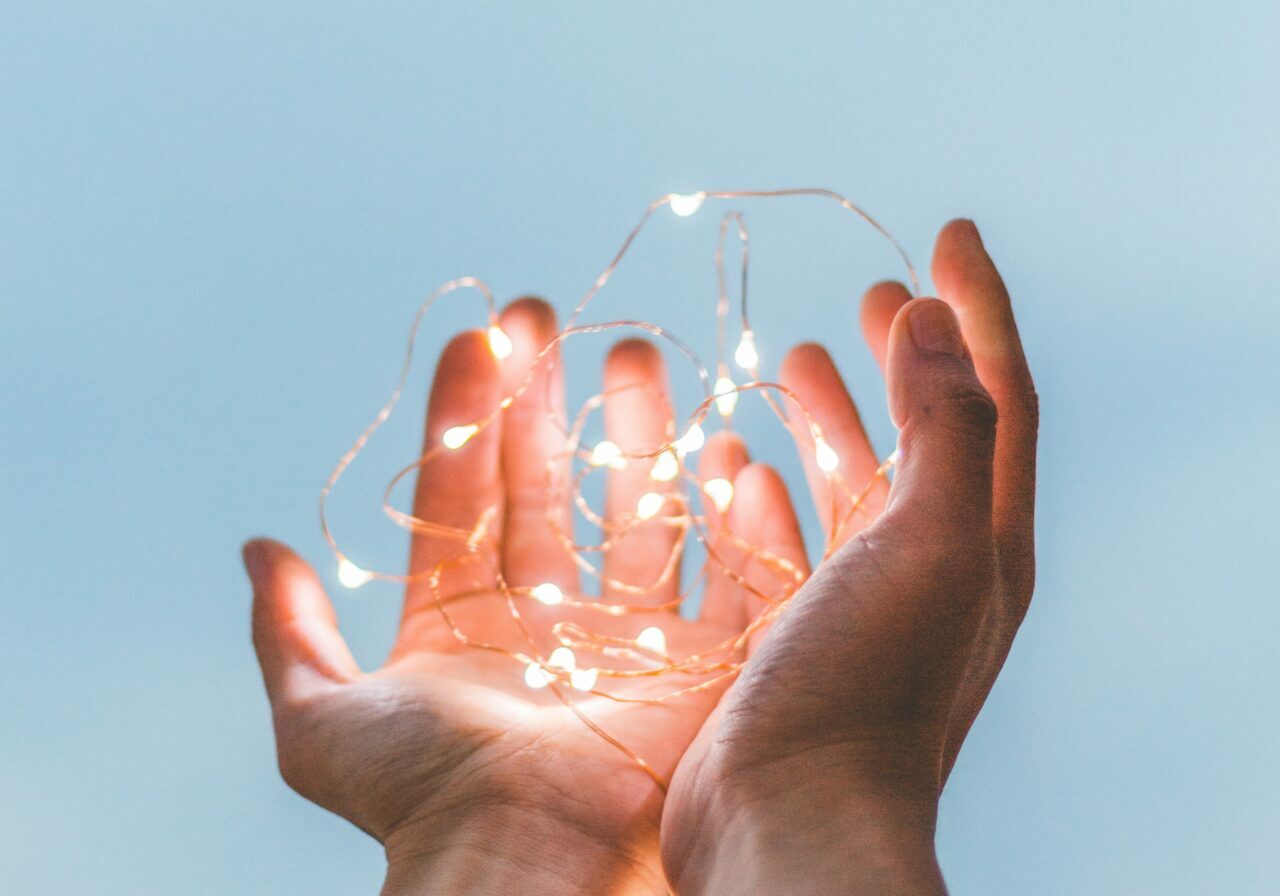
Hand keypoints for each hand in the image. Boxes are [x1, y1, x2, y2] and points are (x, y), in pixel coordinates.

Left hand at [245, 299, 810, 893]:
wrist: (527, 862)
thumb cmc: (426, 799)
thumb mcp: (320, 722)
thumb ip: (288, 634)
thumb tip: (258, 549)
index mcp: (465, 627)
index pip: (466, 494)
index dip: (469, 415)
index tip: (479, 338)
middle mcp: (548, 626)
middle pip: (549, 488)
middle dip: (547, 402)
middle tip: (546, 319)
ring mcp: (627, 641)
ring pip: (635, 515)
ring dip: (634, 437)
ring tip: (632, 356)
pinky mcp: (703, 666)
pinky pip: (728, 578)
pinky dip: (733, 520)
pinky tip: (725, 451)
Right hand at [661, 220, 1038, 894]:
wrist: (795, 824)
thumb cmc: (866, 686)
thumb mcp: (933, 542)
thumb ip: (947, 424)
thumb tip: (936, 317)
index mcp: (981, 538)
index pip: (997, 394)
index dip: (978, 307)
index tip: (945, 231)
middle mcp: (931, 570)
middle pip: (927, 435)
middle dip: (906, 356)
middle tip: (873, 292)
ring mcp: (860, 606)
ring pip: (852, 485)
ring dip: (833, 416)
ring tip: (793, 356)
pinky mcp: (793, 637)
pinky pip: (788, 540)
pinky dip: (768, 491)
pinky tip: (735, 464)